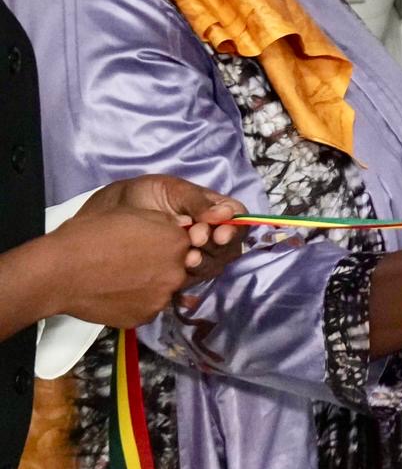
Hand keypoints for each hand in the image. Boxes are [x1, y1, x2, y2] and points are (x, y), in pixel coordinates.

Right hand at [49, 202, 206, 329]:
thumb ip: (163, 222)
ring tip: (119, 279)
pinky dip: (134, 302)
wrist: (60, 271)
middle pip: (176, 269)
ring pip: (161, 290)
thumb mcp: (132, 214)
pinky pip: (145, 308)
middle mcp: (176, 272)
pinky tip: (114, 293)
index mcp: (176, 243)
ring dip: (148, 286)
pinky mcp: (144, 318)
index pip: (184, 243)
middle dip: (159, 266)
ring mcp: (161, 298)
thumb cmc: (90, 236)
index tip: (145, 245)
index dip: (164, 244)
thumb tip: (179, 228)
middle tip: (129, 263)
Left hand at [87, 176, 247, 274]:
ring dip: (206, 262)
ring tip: (187, 259)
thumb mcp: (167, 190)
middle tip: (196, 241)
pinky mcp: (177, 273)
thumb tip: (226, 215)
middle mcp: (207, 232)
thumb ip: (196, 201)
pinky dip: (191, 276)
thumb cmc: (135, 197)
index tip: (218, 232)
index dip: (235, 226)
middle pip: (231, 244)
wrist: (97, 220)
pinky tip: (178, 270)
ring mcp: (193, 253)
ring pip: (216, 263)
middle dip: (218, 245)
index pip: (237, 217)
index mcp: (209, 209)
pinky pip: (195, 278)